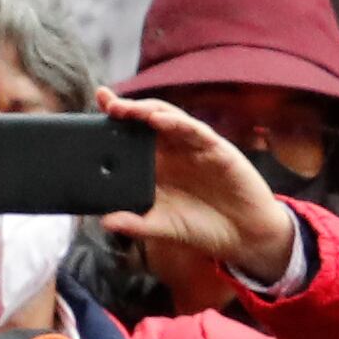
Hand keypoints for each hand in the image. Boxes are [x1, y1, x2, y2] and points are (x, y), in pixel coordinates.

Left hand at [102, 90, 299, 287]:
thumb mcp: (164, 227)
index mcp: (157, 165)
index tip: (95, 109)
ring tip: (128, 108)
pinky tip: (160, 119)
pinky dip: (178, 123)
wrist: (244, 236)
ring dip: (148, 110)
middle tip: (106, 102)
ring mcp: (195, 147)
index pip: (131, 137)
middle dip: (126, 109)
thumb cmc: (203, 227)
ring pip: (169, 119)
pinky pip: (196, 132)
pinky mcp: (217, 150)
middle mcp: (174, 150)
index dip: (113, 121)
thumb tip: (105, 221)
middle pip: (146, 121)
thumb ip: (136, 223)